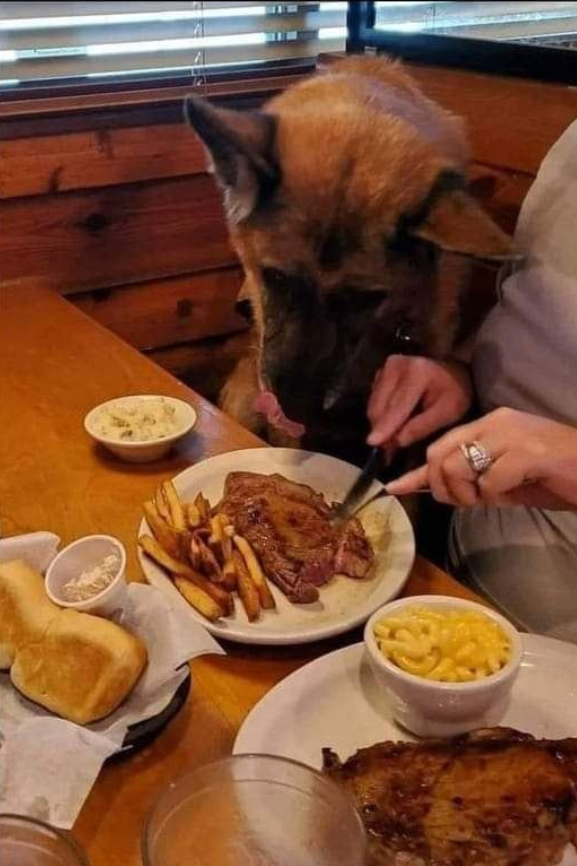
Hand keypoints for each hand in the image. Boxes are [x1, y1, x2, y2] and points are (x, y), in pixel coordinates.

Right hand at [367, 355, 472, 447]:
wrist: (453, 371)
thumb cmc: (455, 391)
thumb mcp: (449, 411)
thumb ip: (423, 426)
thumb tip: (398, 441)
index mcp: (416, 373)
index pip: (397, 407)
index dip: (385, 427)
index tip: (373, 443)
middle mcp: (395, 366)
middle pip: (380, 408)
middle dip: (383, 430)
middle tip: (391, 450)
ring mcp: (385, 368)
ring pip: (373, 406)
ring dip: (381, 425)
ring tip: (395, 436)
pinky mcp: (380, 374)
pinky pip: (374, 402)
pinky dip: (381, 415)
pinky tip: (394, 421)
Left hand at [386, 407, 576, 509]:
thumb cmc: (556, 477)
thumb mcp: (506, 480)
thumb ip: (474, 480)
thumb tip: (437, 490)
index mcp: (490, 424)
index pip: (440, 445)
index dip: (416, 471)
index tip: (394, 488)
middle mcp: (496, 422)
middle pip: (439, 457)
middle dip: (442, 488)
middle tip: (466, 502)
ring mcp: (511, 434)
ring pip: (457, 468)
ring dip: (468, 495)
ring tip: (493, 499)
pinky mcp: (527, 452)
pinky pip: (488, 482)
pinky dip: (494, 497)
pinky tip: (513, 494)